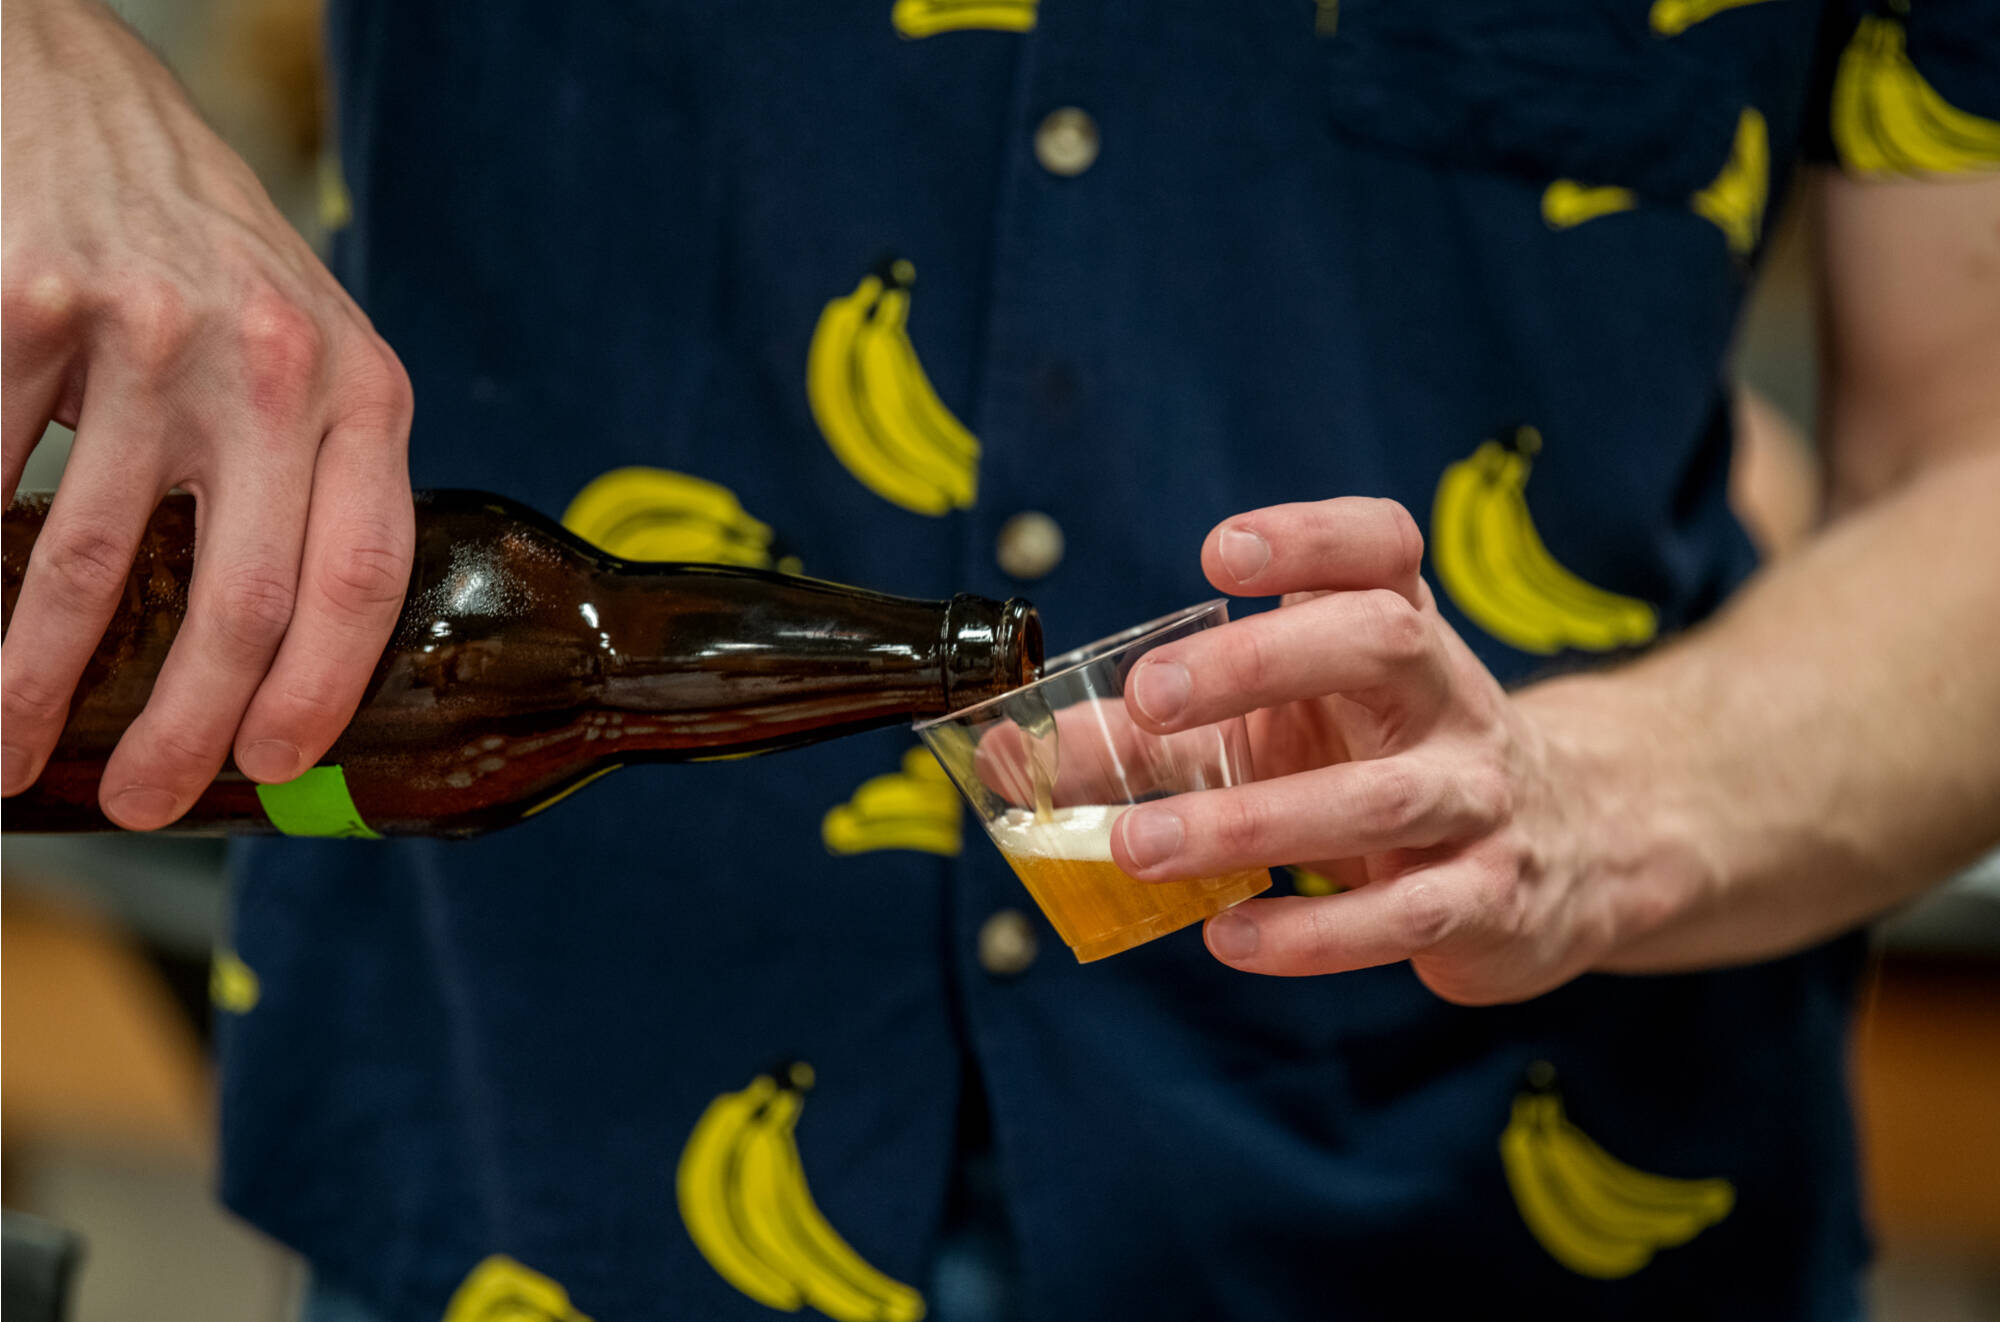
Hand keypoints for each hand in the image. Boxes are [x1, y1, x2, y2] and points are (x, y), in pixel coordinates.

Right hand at [1, 0, 413, 826]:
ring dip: (35, 679)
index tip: (270, 766)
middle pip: (239, 595)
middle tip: (140, 800)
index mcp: (364, 389)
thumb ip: (320, 474)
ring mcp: (148, 335)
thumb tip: (289, 658)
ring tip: (8, 745)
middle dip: (184, 724)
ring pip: (87, 558)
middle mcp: (273, 365)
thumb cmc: (207, 262)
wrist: (86, 103)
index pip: (364, 574)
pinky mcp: (31, 307)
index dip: (320, 689)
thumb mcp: (311, 353)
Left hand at [1108, 498, 1613, 1004]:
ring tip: (1138, 845)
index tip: (1220, 555)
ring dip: (1248, 823)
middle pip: (1383, 641)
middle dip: (1262, 663)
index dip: (1306, 539)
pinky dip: (1311, 933)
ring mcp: (1475, 797)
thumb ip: (1149, 735)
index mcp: (1397, 629)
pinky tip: (1230, 936)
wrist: (1564, 849)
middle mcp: (1447, 697)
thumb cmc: (1383, 762)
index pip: (1379, 548)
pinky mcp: (1485, 897)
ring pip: (1378, 798)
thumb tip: (1013, 752)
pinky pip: (1401, 915)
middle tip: (1152, 695)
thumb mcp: (1276, 727)